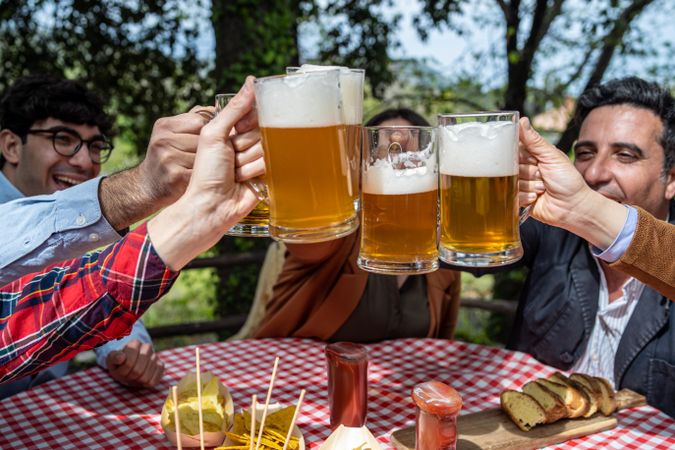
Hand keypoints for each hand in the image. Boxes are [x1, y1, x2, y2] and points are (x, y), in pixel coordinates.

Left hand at [105, 340, 163, 387]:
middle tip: (127, 375)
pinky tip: (142, 378)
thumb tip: (121, 357)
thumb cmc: (120, 364)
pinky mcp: (161, 366)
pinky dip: (146, 384)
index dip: (122, 371)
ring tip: (134, 376)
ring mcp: (155, 356)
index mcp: (134, 343)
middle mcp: (147, 347)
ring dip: (137, 381)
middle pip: (137, 371)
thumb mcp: (112, 360)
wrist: (130, 366)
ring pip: (146, 377)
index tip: (120, 369)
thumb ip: (114, 358)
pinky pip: (154, 381)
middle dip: (130, 376)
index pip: (128, 363)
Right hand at [137, 105, 215, 208]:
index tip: (213, 139)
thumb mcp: (172, 133)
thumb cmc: (168, 155)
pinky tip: (203, 177)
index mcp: (164, 126)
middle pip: (203, 138)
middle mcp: (163, 140)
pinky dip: (205, 176)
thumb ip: (192, 119)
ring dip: (209, 163)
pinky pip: (201, 172)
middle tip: (212, 156)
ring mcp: (168, 158)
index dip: (211, 130)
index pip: (200, 120)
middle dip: (210, 148)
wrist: (148, 185)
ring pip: (204, 156)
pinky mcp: (175, 176)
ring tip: (206, 167)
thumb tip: (216, 107)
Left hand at [148, 76, 263, 269]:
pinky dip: (257, 172)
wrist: (211, 206)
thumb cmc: (206, 172)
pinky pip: (273, 165)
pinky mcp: (267, 176)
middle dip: (245, 145)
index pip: (253, 114)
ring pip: (268, 148)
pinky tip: (245, 181)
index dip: (246, 123)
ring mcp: (256, 160)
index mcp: (232, 130)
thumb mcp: (214, 133)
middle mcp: (246, 143)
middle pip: (262, 131)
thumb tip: (251, 82)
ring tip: (235, 173)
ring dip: (249, 162)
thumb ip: (235, 108)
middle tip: (230, 158)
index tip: (234, 133)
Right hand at [518, 117, 626, 247]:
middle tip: (542, 175)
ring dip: (530, 185)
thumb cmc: (568, 180)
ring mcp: (521, 183)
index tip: (532, 159)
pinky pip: (512, 195)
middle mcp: (524, 168)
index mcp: (532, 155)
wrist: (573, 206)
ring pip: (512, 181)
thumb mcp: (552, 156)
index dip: (520, 154)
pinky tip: (537, 197)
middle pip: (511, 166)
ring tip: (543, 188)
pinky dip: (526, 197)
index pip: (513, 148)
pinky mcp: (518, 199)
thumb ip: (535, 140)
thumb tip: (522, 120)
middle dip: (528, 172)